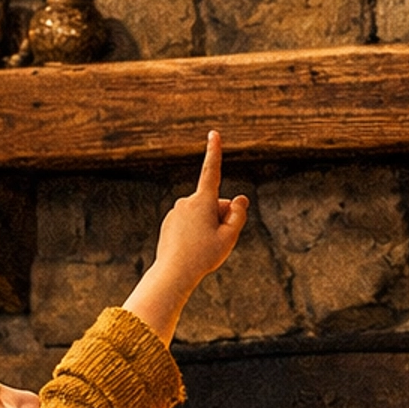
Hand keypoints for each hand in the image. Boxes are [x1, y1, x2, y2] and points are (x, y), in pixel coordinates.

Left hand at [123, 131, 247, 343]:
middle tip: (220, 239)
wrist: (173, 273)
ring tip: (205, 247)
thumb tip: (239, 198)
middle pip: (214, 202)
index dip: (214, 152)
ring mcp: (176, 212)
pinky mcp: (170, 222)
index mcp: (202, 201)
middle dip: (222, 214)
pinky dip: (196, 230)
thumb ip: (238, 215)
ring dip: (209, 224)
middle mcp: (186, 201)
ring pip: (202, 213)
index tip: (213, 134)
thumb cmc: (203, 256)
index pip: (211, 171)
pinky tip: (193, 248)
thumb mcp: (229, 236)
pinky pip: (190, 222)